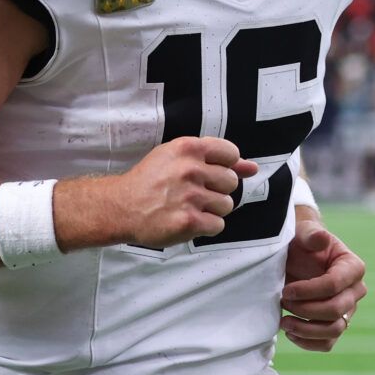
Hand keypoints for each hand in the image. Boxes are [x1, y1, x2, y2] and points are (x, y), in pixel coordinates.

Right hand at [112, 137, 258, 249]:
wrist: (122, 207)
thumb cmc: (150, 180)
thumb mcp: (178, 158)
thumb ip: (217, 160)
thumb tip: (252, 168)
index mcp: (188, 148)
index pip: (231, 153)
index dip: (224, 166)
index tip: (208, 174)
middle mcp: (191, 170)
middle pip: (231, 182)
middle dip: (217, 190)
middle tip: (194, 193)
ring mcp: (191, 196)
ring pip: (227, 205)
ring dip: (212, 209)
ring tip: (189, 207)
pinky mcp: (189, 221)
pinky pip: (218, 225)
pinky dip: (206, 226)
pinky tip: (189, 220)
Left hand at [280, 215, 365, 352]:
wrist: (297, 257)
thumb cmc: (302, 244)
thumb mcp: (304, 234)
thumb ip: (312, 235)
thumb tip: (321, 238)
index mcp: (352, 267)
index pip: (334, 285)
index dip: (308, 291)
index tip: (286, 291)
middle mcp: (355, 291)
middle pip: (336, 310)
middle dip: (305, 310)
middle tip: (283, 302)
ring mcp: (347, 310)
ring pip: (334, 330)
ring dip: (306, 330)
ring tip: (284, 322)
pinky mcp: (336, 325)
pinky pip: (327, 343)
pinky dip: (308, 342)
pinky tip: (290, 333)